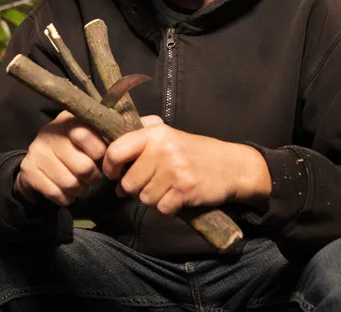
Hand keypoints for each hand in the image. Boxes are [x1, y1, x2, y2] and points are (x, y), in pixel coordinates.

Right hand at [14, 110, 106, 206]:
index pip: (85, 135)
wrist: (41, 162)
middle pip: (82, 166)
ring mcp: (37, 151)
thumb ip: (103, 138)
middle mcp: (49, 132)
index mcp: (68, 119)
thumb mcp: (89, 136)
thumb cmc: (76, 147)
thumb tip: (119, 148)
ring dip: (81, 189)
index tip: (103, 157)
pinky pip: (56, 194)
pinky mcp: (28, 171)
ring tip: (82, 184)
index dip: (100, 152)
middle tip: (94, 175)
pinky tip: (68, 191)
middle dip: (94, 176)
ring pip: (70, 183)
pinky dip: (67, 198)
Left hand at [103, 120, 271, 215]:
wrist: (231, 165)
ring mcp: (175, 170)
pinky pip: (161, 209)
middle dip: (135, 189)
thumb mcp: (169, 134)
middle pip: (128, 182)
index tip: (114, 173)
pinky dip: (167, 209)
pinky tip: (176, 199)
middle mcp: (163, 150)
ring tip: (165, 190)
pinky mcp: (185, 190)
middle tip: (149, 184)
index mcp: (155, 134)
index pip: (116, 151)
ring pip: (144, 198)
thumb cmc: (195, 151)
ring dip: (152, 200)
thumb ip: (144, 132)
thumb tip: (113, 140)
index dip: (109, 166)